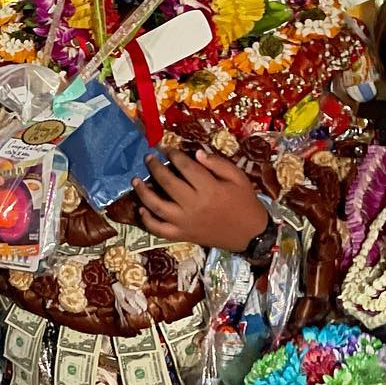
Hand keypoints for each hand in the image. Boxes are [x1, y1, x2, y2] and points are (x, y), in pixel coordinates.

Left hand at [132, 149, 268, 250]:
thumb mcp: (238, 178)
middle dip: (155, 168)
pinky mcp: (182, 235)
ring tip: (135, 180)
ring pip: (157, 206)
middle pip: (167, 183)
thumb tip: (195, 153)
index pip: (185, 167)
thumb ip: (217, 164)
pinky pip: (159, 229)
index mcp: (209, 189)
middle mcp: (194, 205)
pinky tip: (141, 209)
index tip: (167, 149)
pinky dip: (147, 220)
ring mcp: (185, 222)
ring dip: (143, 192)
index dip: (174, 155)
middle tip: (148, 158)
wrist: (250, 234)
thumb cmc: (244, 202)